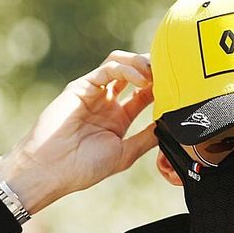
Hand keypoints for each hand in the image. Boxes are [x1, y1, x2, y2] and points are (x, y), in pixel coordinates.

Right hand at [0, 51, 156, 213]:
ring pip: (121, 64)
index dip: (162, 87)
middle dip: (153, 69)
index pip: (145, 94)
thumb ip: (146, 139)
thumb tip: (170, 126)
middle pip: (134, 74)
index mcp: (118, 118)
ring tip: (157, 74)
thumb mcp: (125, 153)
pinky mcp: (82, 86)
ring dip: (142, 64)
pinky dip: (127, 70)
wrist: (53, 168)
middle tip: (172, 71)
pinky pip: (108, 69)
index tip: (180, 87)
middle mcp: (107, 102)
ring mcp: (95, 92)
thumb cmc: (85, 167)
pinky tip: (142, 81)